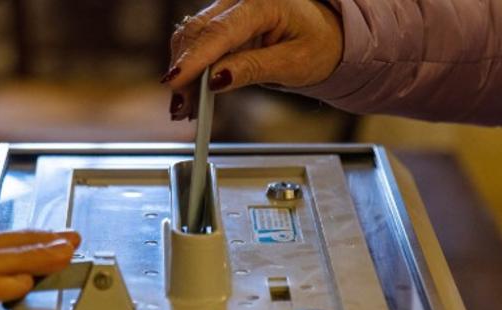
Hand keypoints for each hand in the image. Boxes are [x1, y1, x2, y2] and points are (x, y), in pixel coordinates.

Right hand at [161, 0, 342, 119]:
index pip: (219, 32)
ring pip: (190, 37)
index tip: (176, 83)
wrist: (325, 33)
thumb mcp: (294, 63)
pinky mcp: (220, 21)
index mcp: (263, 3)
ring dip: (183, 72)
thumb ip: (254, 68)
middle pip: (197, 32)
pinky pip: (196, 42)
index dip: (194, 59)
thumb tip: (216, 80)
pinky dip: (190, 68)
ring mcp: (227, 8)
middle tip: (180, 107)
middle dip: (183, 71)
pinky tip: (191, 92)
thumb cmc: (317, 44)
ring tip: (185, 106)